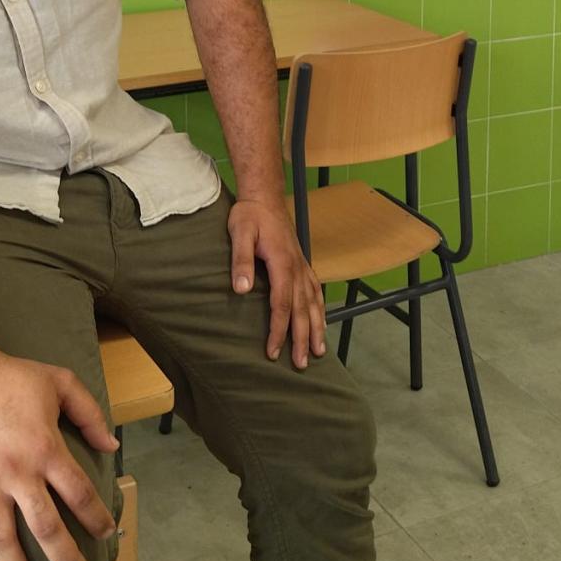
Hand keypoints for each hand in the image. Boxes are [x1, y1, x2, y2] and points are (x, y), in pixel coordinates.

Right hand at [0, 350, 119, 560]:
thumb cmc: (10, 377)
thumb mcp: (60, 382)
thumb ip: (90, 413)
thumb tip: (112, 445)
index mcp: (45, 448)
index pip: (78, 493)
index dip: (95, 518)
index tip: (106, 535)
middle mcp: (16, 473)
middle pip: (46, 527)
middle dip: (65, 560)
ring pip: (4, 540)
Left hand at [228, 195, 327, 368]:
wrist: (264, 196)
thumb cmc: (249, 215)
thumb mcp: (239, 232)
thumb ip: (241, 260)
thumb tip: (241, 289)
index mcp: (283, 263)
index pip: (282, 304)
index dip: (278, 330)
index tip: (273, 351)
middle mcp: (298, 267)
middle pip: (303, 309)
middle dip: (303, 338)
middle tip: (302, 364)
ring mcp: (303, 265)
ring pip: (314, 302)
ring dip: (317, 328)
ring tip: (320, 352)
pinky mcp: (302, 263)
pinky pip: (316, 291)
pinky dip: (320, 309)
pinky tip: (321, 321)